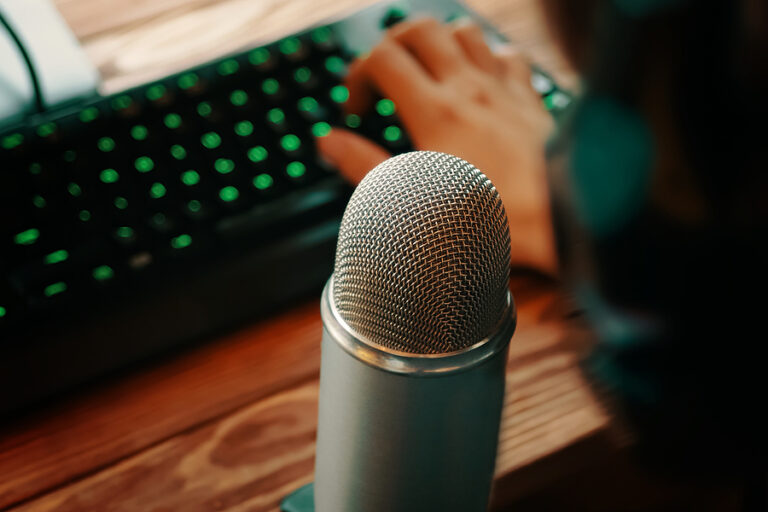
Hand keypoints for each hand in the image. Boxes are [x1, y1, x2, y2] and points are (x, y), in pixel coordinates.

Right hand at [316, 18, 557, 274]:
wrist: (558, 222)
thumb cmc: (491, 217)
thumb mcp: (414, 198)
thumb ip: (365, 166)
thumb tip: (330, 142)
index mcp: (435, 111)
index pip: (382, 58)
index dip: (358, 74)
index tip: (358, 108)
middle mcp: (470, 88)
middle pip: (420, 29)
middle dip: (392, 43)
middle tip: (384, 75)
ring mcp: (504, 89)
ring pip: (465, 32)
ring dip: (437, 42)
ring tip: (427, 70)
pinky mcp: (530, 98)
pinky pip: (507, 54)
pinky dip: (486, 56)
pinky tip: (480, 78)